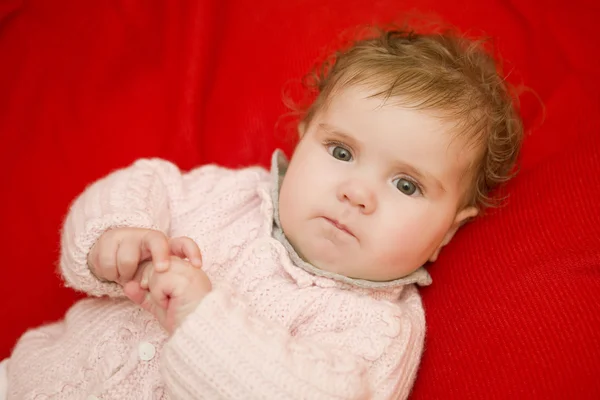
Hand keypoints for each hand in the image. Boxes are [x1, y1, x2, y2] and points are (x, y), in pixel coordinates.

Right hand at [88, 227, 202, 284]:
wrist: (108, 258)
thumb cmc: (139, 273)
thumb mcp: (153, 280)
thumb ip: (159, 287)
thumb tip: (157, 293)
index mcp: (166, 246)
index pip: (183, 244)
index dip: (192, 252)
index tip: (197, 265)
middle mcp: (149, 238)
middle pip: (157, 241)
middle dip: (161, 255)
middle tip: (162, 270)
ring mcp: (129, 237)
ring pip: (128, 260)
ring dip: (124, 275)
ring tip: (125, 276)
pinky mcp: (109, 239)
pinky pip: (108, 264)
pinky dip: (109, 275)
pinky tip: (112, 272)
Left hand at [124, 255, 211, 333]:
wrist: (195, 333)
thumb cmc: (182, 322)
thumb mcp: (158, 305)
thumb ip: (144, 294)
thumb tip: (127, 285)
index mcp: (185, 271)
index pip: (160, 262)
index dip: (153, 280)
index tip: (165, 298)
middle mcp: (189, 266)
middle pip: (155, 263)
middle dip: (153, 285)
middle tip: (167, 301)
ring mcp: (188, 270)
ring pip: (154, 270)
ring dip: (156, 291)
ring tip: (170, 302)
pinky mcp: (185, 277)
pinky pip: (158, 279)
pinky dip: (159, 295)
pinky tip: (171, 303)